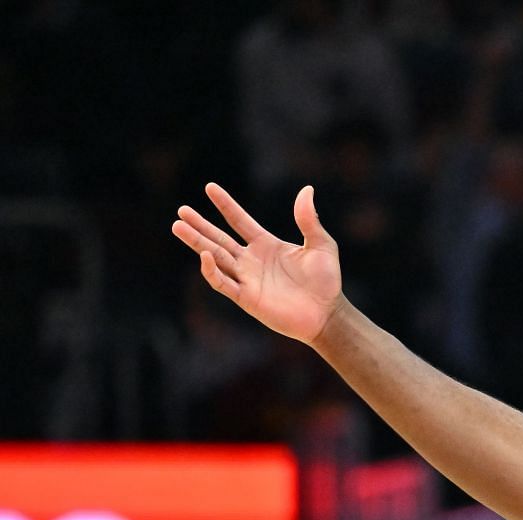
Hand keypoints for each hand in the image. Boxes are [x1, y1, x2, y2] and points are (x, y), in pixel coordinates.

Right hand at [172, 183, 344, 344]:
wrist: (328, 313)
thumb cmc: (327, 281)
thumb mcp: (321, 245)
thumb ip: (309, 220)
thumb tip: (306, 189)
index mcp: (266, 244)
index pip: (239, 221)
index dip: (225, 205)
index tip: (210, 187)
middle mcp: (252, 260)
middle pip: (219, 238)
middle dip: (200, 225)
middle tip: (181, 211)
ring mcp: (247, 278)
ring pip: (215, 257)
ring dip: (197, 242)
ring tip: (177, 226)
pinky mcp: (247, 298)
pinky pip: (223, 283)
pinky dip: (211, 270)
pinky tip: (203, 255)